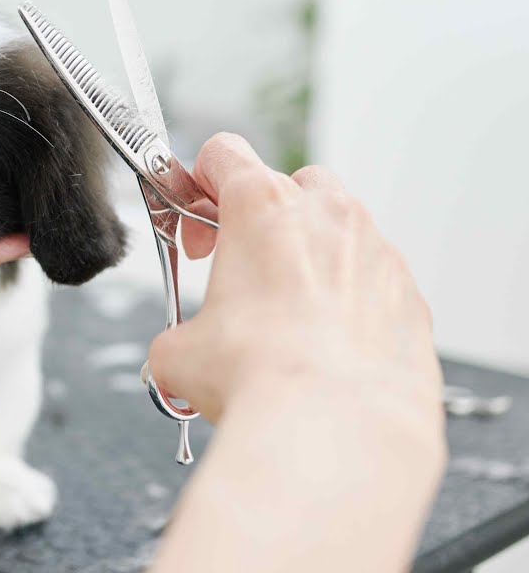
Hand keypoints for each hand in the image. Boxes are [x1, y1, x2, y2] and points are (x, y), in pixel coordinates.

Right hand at [148, 134, 441, 429]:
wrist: (337, 427)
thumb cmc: (262, 378)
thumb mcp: (177, 352)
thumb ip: (174, 333)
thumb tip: (176, 355)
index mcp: (262, 208)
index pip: (223, 154)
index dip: (197, 185)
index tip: (194, 224)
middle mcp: (326, 215)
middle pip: (285, 185)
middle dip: (257, 221)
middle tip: (235, 270)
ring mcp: (376, 251)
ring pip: (336, 229)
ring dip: (307, 256)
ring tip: (282, 315)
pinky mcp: (409, 295)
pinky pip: (372, 279)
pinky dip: (348, 299)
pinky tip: (324, 346)